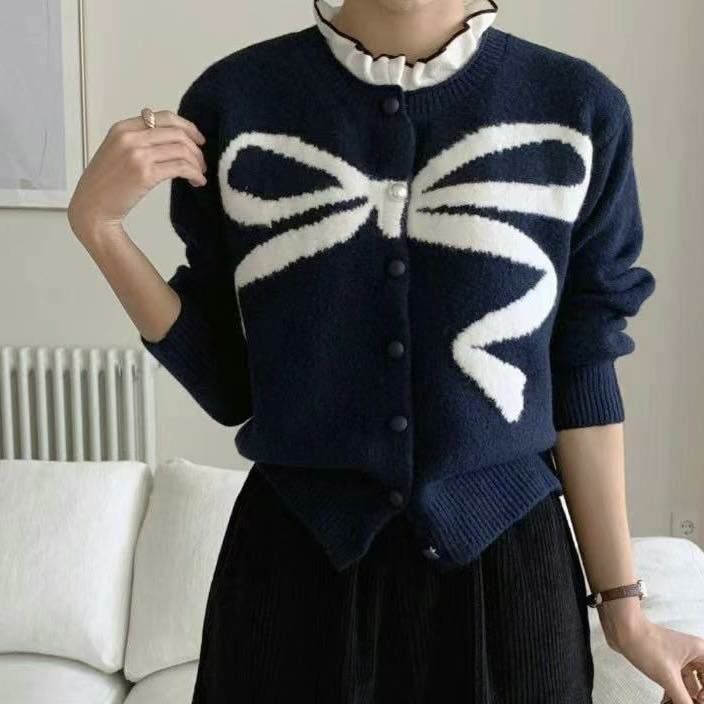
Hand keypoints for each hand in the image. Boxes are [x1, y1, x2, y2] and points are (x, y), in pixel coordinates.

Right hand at [67, 108, 207, 240]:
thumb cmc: (105, 184)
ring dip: (197, 163)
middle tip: (202, 162)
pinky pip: (181, 167)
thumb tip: (170, 137)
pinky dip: (194, 174)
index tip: (198, 140)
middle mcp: (130, 137)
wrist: (92, 208)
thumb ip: (137, 140)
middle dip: (196, 147)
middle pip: (177, 133)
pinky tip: (197, 182)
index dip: (187, 126)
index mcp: (123, 128)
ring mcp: (138, 155)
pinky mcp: (146, 174)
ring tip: (199, 174)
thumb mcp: (116, 151)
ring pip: (182, 149)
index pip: (163, 117)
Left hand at [606, 612, 703, 703]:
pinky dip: (672, 694)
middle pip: (701, 683)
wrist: (621, 629)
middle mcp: (692, 654)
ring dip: (681, 698)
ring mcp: (678, 658)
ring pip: (688, 685)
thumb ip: (683, 700)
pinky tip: (666, 702)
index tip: (697, 701)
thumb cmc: (644, 641)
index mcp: (700, 652)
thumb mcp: (668, 677)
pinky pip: (675, 682)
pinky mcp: (665, 662)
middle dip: (694, 698)